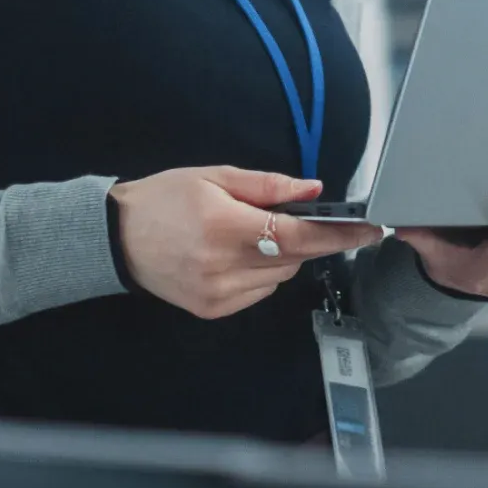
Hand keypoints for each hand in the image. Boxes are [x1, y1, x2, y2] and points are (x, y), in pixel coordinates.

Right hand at [110, 167, 381, 319]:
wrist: (117, 238)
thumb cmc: (165, 199)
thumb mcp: (216, 176)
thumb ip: (269, 186)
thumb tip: (314, 189)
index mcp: (226, 227)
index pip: (298, 235)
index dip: (338, 234)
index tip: (371, 229)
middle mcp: (224, 267)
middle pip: (294, 258)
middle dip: (308, 238)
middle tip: (300, 217)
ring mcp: (218, 295)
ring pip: (281, 278)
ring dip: (284, 255)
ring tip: (253, 232)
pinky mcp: (213, 311)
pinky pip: (260, 292)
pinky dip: (263, 273)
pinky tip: (239, 254)